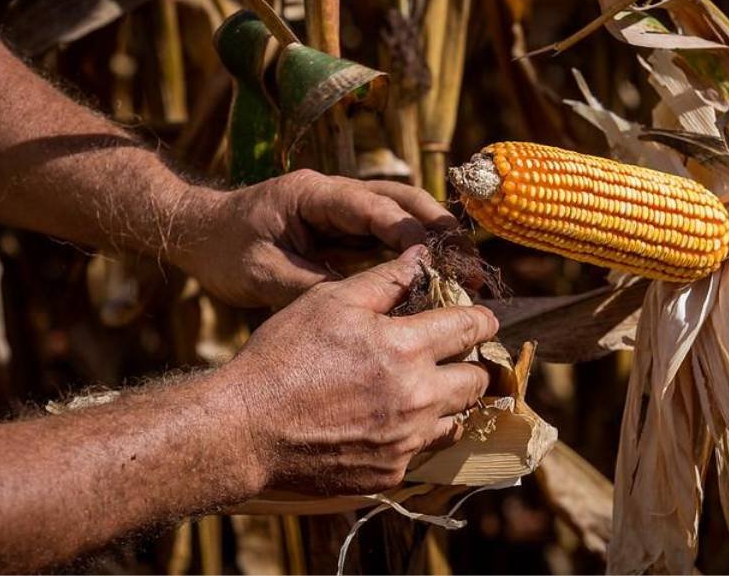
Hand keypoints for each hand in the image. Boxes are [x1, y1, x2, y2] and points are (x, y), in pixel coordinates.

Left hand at [175, 170, 456, 307]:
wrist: (198, 233)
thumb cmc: (224, 250)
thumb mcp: (262, 275)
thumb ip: (313, 286)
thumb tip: (368, 308)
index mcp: (314, 193)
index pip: (375, 207)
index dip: (412, 234)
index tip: (441, 264)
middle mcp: (335, 193)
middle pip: (402, 200)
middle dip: (440, 231)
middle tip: (472, 265)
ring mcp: (341, 208)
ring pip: (401, 215)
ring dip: (435, 241)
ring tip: (467, 273)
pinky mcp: (343, 227)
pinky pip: (387, 236)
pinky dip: (414, 255)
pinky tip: (436, 281)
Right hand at [213, 246, 498, 494]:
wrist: (245, 430)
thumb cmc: (285, 356)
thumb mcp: (331, 302)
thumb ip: (385, 279)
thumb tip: (423, 256)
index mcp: (406, 348)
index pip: (473, 328)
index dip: (482, 319)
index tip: (481, 319)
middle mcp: (417, 398)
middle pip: (478, 380)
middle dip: (472, 363)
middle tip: (453, 356)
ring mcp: (406, 441)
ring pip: (458, 419)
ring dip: (449, 401)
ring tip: (423, 387)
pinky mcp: (391, 472)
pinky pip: (424, 450)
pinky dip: (417, 433)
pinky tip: (389, 420)